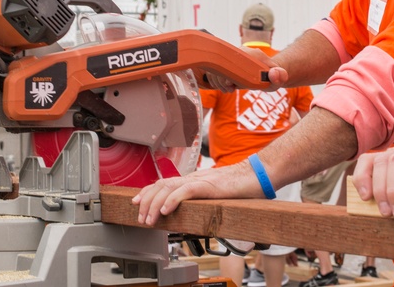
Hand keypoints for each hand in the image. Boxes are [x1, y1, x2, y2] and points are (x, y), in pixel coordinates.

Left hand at [132, 161, 261, 224]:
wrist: (257, 175)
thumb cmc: (241, 186)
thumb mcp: (215, 194)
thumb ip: (201, 198)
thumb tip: (191, 210)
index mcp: (193, 180)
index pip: (164, 183)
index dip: (147, 192)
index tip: (136, 202)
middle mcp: (193, 178)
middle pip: (161, 185)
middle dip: (146, 201)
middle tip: (141, 217)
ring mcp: (200, 180)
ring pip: (169, 188)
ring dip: (156, 204)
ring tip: (150, 218)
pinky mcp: (209, 185)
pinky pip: (186, 191)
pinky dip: (173, 200)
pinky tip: (167, 210)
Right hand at [201, 48, 286, 91]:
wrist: (269, 73)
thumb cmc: (273, 77)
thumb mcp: (278, 79)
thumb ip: (279, 76)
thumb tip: (274, 73)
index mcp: (253, 54)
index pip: (234, 59)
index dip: (228, 72)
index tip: (230, 83)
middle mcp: (242, 52)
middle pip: (222, 62)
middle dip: (221, 78)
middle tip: (230, 88)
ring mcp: (233, 56)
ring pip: (217, 65)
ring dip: (219, 80)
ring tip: (229, 89)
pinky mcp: (228, 62)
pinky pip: (216, 68)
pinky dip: (217, 79)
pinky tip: (225, 87)